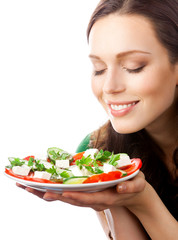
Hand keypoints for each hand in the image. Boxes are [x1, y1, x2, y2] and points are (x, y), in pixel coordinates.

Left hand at [17, 171, 145, 210]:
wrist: (134, 195)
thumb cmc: (136, 186)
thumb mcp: (137, 184)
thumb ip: (131, 186)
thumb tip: (121, 187)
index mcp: (106, 197)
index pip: (89, 198)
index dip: (75, 196)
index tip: (62, 193)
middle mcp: (95, 200)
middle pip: (73, 200)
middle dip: (55, 196)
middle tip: (36, 190)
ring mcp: (90, 199)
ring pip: (69, 199)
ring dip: (51, 195)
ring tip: (33, 189)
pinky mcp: (88, 195)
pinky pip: (70, 195)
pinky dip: (57, 192)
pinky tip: (45, 188)